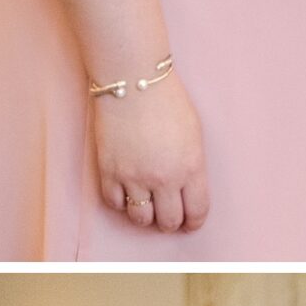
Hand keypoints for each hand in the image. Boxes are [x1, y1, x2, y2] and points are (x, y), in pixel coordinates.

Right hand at [93, 71, 209, 233]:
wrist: (132, 82)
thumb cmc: (167, 101)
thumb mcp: (194, 134)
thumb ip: (192, 165)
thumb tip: (188, 189)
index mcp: (191, 168)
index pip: (197, 211)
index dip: (194, 222)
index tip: (191, 224)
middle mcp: (164, 177)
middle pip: (169, 221)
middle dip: (171, 222)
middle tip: (168, 217)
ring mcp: (134, 176)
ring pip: (140, 218)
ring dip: (145, 216)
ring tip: (147, 206)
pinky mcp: (109, 171)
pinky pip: (114, 203)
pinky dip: (120, 201)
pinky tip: (125, 191)